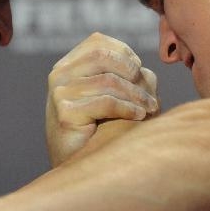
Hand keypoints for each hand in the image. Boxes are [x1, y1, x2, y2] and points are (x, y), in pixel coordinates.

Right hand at [46, 32, 158, 166]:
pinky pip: (106, 102)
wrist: (79, 168)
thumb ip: (129, 78)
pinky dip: (128, 108)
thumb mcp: (115, 96)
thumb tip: (147, 72)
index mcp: (68, 65)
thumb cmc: (102, 131)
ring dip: (136, 95)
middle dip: (132, 73)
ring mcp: (59, 92)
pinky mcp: (65, 112)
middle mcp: (59, 74)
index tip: (140, 75)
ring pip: (109, 81)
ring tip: (150, 109)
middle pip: (103, 56)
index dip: (125, 54)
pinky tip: (139, 117)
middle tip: (149, 94)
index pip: (98, 42)